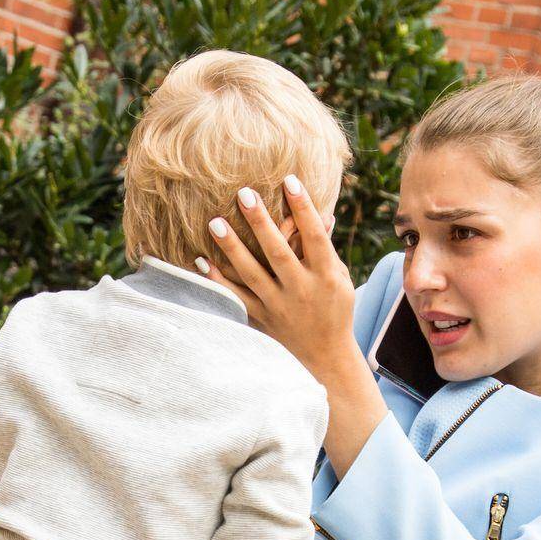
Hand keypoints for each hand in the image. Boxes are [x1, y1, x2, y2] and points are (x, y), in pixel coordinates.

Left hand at [200, 177, 355, 378]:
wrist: (325, 359)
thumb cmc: (335, 311)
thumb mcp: (340, 280)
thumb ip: (326, 249)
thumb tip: (322, 214)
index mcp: (326, 275)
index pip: (314, 236)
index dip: (304, 208)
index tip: (290, 180)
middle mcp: (302, 289)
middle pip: (278, 251)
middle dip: (261, 222)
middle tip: (243, 193)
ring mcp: (279, 306)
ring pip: (252, 273)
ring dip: (232, 247)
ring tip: (215, 222)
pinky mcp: (261, 318)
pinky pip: (235, 297)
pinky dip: (217, 280)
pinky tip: (200, 260)